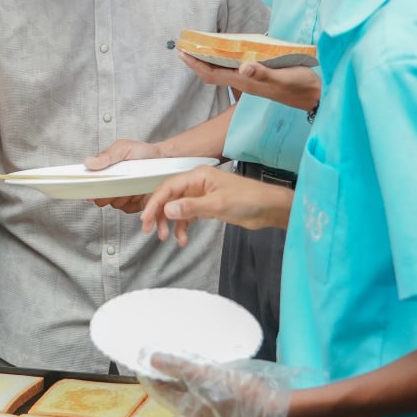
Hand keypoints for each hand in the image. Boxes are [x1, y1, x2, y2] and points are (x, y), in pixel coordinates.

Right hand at [84, 139, 163, 212]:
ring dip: (122, 196)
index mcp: (104, 173)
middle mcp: (111, 187)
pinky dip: (133, 202)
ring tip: (132, 184)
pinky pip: (128, 209)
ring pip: (114, 204)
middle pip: (100, 199)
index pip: (89, 186)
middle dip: (107, 194)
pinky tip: (139, 191)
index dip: (89, 188)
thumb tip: (87, 163)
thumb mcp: (123, 148)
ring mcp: (122, 197)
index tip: (92, 186)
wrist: (164, 159)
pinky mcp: (134, 205)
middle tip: (117, 184)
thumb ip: (106, 156)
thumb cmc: (142, 152)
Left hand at [139, 351, 329, 416]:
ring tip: (183, 365)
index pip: (159, 392)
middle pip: (173, 399)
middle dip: (166, 381)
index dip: (150, 375)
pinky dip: (200, 390)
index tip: (143, 359)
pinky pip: (206, 404)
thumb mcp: (210, 377)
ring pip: (189, 402)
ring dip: (184, 385)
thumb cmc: (243, 396)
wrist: (280, 416)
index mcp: (188, 413)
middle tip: (163, 358)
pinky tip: (208, 379)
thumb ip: (180, 368)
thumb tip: (152, 359)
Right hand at [140, 166, 290, 244]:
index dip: (154, 202)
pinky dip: (183, 228)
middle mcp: (197, 183)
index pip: (168, 187)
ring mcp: (201, 195)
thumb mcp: (218, 204)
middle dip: (158, 214)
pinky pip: (188, 216)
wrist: (270, 208)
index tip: (146, 219)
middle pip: (169, 197)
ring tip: (166, 238)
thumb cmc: (248, 200)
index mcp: (198, 176)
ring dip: (170, 223)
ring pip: (177, 208)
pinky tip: (182, 240)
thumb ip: (191, 207)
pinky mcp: (207, 207)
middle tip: (150, 230)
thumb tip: (167, 210)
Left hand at [179, 52, 320, 111]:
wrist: (315, 96)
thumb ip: (264, 73)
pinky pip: (235, 67)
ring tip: (200, 46)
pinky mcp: (259, 76)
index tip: (182, 52)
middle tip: (185, 46)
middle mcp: (244, 81)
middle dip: (197, 60)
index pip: (211, 74)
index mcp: (245, 81)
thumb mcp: (283, 76)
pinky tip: (227, 50)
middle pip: (213, 72)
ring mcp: (251, 79)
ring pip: (222, 70)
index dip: (195, 64)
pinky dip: (225, 58)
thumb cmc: (300, 86)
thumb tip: (244, 67)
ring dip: (209, 59)